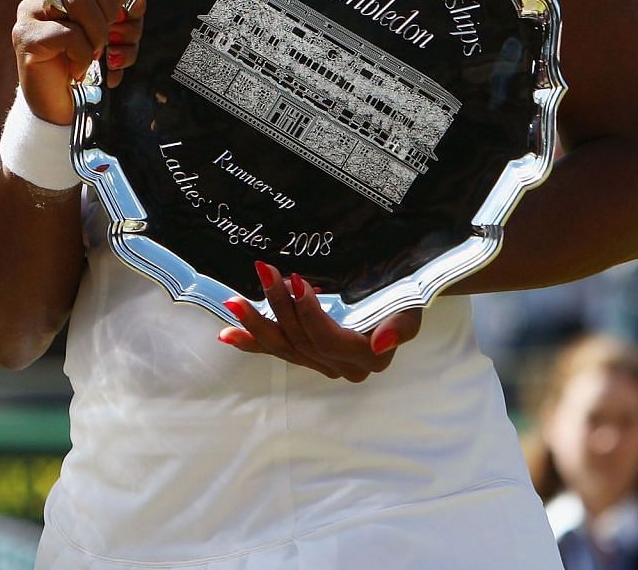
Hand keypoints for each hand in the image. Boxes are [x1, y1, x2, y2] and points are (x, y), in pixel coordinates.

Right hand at [12, 0, 144, 124]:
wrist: (57, 104)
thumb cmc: (81, 64)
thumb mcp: (108, 31)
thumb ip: (121, 11)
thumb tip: (137, 1)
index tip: (119, 15)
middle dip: (111, 9)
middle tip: (106, 35)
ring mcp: (30, 12)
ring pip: (80, 0)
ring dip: (98, 34)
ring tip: (93, 53)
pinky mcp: (26, 38)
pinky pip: (69, 34)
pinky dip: (83, 56)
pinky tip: (78, 69)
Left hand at [216, 261, 422, 382]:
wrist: (398, 296)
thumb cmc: (403, 296)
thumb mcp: (409, 306)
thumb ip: (400, 326)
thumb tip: (382, 342)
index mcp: (368, 358)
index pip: (328, 340)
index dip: (308, 313)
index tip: (295, 280)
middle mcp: (343, 367)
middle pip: (301, 341)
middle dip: (279, 305)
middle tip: (264, 270)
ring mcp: (322, 363)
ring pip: (284, 348)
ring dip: (256, 324)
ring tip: (233, 301)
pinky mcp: (306, 354)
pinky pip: (277, 351)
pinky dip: (251, 342)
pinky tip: (228, 334)